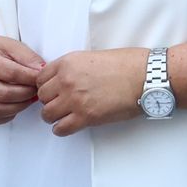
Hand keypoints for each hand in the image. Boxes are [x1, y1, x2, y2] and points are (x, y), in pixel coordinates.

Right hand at [0, 20, 45, 127]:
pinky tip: (14, 104)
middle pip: (5, 94)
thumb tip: (42, 71)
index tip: (41, 78)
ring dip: (18, 107)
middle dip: (27, 94)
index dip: (31, 78)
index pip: (11, 74)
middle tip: (36, 89)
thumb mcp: (11, 45)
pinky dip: (7, 115)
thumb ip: (28, 57)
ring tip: (27, 98)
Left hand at [33, 47, 149, 134]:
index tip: (52, 91)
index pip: (40, 78)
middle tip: (61, 104)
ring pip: (47, 114)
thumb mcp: (92, 57)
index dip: (46, 86)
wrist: (146, 77)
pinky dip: (62, 129)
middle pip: (42, 96)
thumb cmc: (128, 65)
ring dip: (54, 116)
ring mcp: (75, 99)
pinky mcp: (86, 117)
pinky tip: (70, 125)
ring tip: (65, 116)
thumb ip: (74, 68)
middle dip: (50, 101)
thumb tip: (63, 80)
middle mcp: (67, 80)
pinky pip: (61, 128)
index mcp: (68, 62)